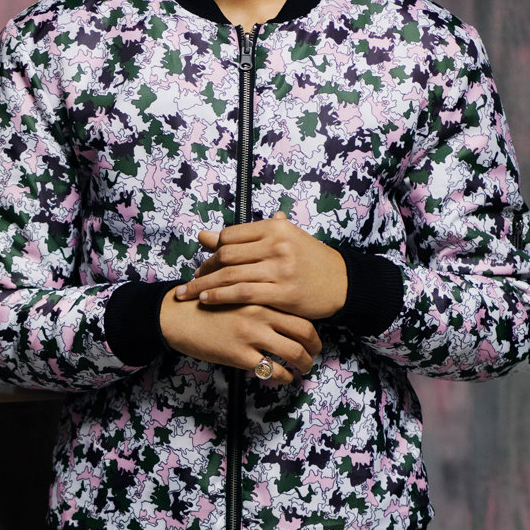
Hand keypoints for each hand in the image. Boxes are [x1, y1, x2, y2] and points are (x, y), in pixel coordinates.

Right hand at [159, 288, 321, 383]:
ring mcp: (251, 335)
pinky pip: (272, 369)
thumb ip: (257, 300)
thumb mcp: (233, 293)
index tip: (312, 337)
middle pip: (304, 331)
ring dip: (304, 364)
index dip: (311, 328)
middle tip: (314, 354)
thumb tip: (278, 315)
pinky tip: (282, 378)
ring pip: (293, 352)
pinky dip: (282, 377)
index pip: (299, 312)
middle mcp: (260, 314)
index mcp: (260, 297)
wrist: (176, 317)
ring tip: (303, 369)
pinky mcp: (239, 354)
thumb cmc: (203, 306)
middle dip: (315, 347)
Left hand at [173, 212, 346, 321]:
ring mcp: (280, 269)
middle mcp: (277, 245)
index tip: (203, 264)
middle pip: (226, 256)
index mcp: (275, 228)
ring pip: (230, 275)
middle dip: (204, 270)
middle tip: (190, 282)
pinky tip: (207, 301)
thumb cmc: (308, 260)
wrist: (342, 282)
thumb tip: (204, 235)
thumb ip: (244, 238)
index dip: (211, 251)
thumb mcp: (281, 240)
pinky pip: (243, 293)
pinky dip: (220, 297)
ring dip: (204, 286)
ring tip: (188, 294)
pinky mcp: (283, 292)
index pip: (230, 236)